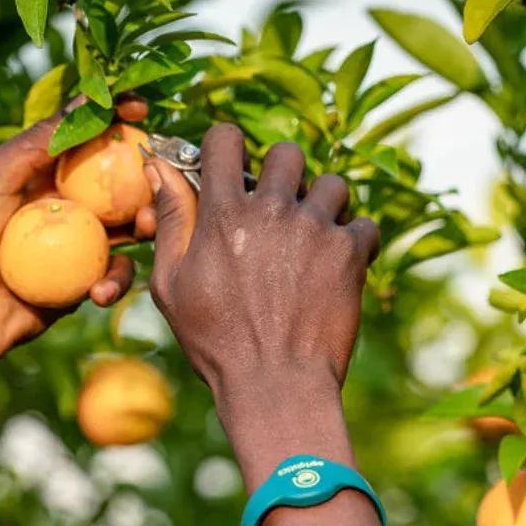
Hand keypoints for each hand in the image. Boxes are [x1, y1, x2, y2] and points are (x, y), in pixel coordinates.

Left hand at [0, 108, 143, 454]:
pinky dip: (114, 281)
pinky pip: (114, 275)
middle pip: (116, 183)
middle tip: (163, 175)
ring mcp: (76, 245)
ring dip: (144, 225)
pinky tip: (98, 291)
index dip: (112, 119)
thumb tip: (87, 103)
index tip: (141, 109)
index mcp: (38, 174)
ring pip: (126, 228)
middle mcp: (62, 205)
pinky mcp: (83, 283)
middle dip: (146, 177)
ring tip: (146, 228)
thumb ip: (36, 143)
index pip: (83, 138)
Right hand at [144, 124, 392, 525]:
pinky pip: (364, 225)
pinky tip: (338, 267)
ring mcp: (315, 229)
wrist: (275, 385)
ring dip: (323, 206)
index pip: (225, 139)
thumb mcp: (171, 288)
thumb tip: (161, 169)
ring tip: (312, 242)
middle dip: (282, 174)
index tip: (233, 169)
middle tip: (280, 209)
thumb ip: (171, 223)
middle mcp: (272, 210)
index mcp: (224, 214)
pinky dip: (355, 241)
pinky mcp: (350, 254)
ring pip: (332, 184)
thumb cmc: (216, 343)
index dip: (228, 148)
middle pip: (286, 151)